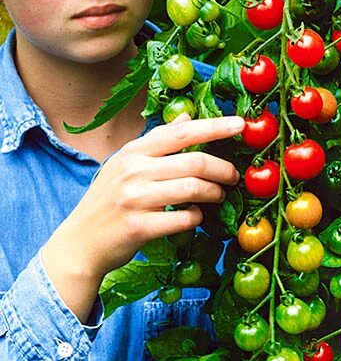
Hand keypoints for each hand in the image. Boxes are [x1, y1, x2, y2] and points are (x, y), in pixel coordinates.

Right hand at [41, 114, 244, 319]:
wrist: (80, 242)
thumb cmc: (109, 201)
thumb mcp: (125, 164)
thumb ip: (157, 141)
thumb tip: (187, 117)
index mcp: (133, 151)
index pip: (181, 132)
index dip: (215, 126)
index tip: (241, 124)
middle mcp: (133, 170)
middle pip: (195, 161)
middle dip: (223, 169)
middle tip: (233, 177)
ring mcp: (136, 198)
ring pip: (194, 188)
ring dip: (214, 193)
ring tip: (218, 196)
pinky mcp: (140, 226)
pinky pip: (185, 218)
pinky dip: (197, 217)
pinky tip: (194, 216)